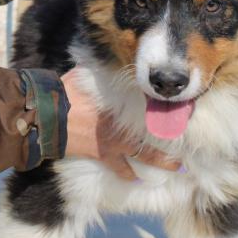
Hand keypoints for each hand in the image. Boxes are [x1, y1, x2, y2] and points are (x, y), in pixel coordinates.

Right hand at [62, 68, 180, 179]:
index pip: (152, 107)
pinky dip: (128, 175)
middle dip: (172, 146)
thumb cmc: (68, 93)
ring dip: (161, 163)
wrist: (49, 116)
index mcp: (124, 105)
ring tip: (176, 169)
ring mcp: (115, 143)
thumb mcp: (87, 75)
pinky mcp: (102, 155)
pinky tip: (136, 180)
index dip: (168, 111)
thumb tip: (109, 57)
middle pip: (155, 136)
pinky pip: (119, 168)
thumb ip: (103, 70)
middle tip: (188, 155)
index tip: (183, 113)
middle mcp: (125, 126)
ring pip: (144, 156)